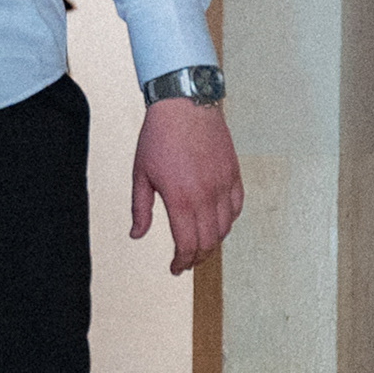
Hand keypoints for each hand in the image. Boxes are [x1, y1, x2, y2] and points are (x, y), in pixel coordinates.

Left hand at [129, 99, 241, 274]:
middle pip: (208, 242)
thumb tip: (137, 234)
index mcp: (180, 200)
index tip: (176, 268)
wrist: (185, 104)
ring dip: (213, 242)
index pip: (187, 245)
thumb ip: (140, 208)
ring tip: (201, 245)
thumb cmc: (159, 136)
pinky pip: (237, 206)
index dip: (182, 262)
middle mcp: (205, 196)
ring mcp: (223, 185)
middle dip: (197, 257)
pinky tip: (218, 222)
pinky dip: (229, 221)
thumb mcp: (141, 174)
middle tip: (187, 262)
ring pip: (225, 228)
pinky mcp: (233, 173)